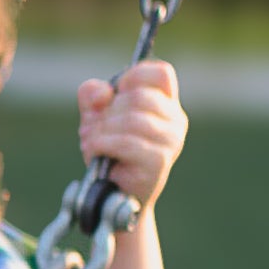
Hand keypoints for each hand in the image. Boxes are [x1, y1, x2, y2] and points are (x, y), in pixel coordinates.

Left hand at [77, 61, 185, 211]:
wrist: (112, 194)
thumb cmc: (108, 150)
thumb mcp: (95, 115)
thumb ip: (92, 94)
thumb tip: (104, 93)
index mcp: (166, 103)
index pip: (161, 73)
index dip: (133, 77)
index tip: (115, 94)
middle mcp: (175, 120)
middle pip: (139, 96)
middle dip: (108, 110)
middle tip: (96, 127)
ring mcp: (171, 141)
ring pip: (132, 120)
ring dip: (102, 130)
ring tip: (92, 141)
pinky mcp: (159, 162)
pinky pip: (127, 143)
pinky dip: (103, 144)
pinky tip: (94, 150)